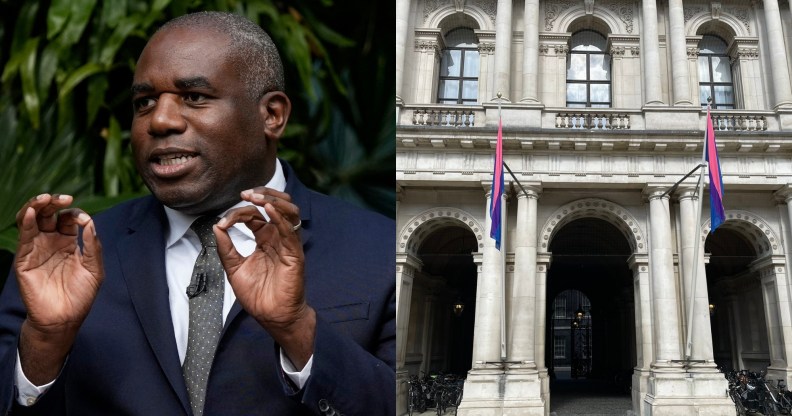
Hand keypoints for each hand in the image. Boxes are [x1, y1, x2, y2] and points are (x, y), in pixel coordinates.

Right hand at [14, 194, 103, 383]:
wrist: (64, 319)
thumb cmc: (81, 295)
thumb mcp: (94, 268)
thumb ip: (93, 245)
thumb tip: (90, 221)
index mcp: (68, 243)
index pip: (68, 219)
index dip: (74, 214)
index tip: (83, 219)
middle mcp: (50, 242)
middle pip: (48, 215)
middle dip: (54, 203)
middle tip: (63, 198)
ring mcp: (36, 249)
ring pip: (31, 221)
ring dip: (36, 206)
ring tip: (45, 198)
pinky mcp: (24, 259)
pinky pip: (23, 237)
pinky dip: (25, 222)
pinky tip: (30, 212)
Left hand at [214, 188, 314, 367]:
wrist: (271, 317)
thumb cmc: (258, 296)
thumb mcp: (234, 268)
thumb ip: (226, 248)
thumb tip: (217, 226)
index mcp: (265, 239)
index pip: (255, 215)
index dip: (239, 213)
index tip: (223, 223)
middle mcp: (278, 238)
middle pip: (276, 205)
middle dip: (262, 195)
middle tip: (245, 194)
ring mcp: (288, 245)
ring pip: (289, 212)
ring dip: (273, 201)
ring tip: (257, 198)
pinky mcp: (295, 255)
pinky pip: (290, 231)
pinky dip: (281, 218)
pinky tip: (269, 210)